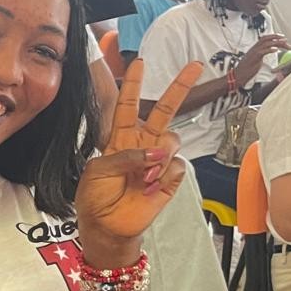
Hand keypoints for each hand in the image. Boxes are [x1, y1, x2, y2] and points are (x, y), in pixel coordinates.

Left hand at [74, 60, 193, 255]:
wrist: (107, 227)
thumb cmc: (96, 198)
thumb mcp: (97, 172)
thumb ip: (123, 157)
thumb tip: (155, 152)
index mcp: (119, 139)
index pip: (127, 105)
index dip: (133, 85)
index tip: (139, 63)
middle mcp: (142, 144)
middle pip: (164, 110)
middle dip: (179, 87)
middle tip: (195, 65)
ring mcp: (158, 160)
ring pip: (173, 138)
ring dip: (161, 154)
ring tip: (146, 175)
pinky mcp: (170, 177)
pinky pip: (177, 165)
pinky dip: (165, 173)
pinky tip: (152, 185)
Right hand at [237, 34, 290, 83]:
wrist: (237, 75)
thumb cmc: (246, 70)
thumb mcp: (256, 60)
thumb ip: (262, 55)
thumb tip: (270, 52)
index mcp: (254, 49)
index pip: (264, 39)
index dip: (273, 37)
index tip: (282, 38)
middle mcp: (254, 49)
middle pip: (265, 38)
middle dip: (276, 36)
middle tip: (285, 38)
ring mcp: (253, 53)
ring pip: (265, 43)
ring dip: (276, 43)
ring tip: (284, 43)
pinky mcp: (254, 58)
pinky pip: (262, 51)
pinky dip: (270, 49)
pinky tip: (275, 50)